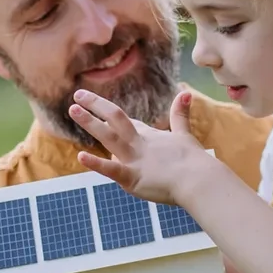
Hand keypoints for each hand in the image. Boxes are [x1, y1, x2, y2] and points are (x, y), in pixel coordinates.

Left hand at [71, 88, 215, 205]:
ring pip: (109, 136)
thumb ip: (181, 115)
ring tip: (73, 110)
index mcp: (150, 136)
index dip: (109, 112)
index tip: (94, 104)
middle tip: (76, 96)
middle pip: (115, 119)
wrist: (199, 180)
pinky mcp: (133, 178)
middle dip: (95, 106)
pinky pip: (112, 170)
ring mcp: (134, 159)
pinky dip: (96, 164)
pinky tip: (81, 156)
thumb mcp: (185, 134)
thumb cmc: (194, 162)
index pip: (127, 122)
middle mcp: (139, 144)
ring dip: (90, 122)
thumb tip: (186, 92)